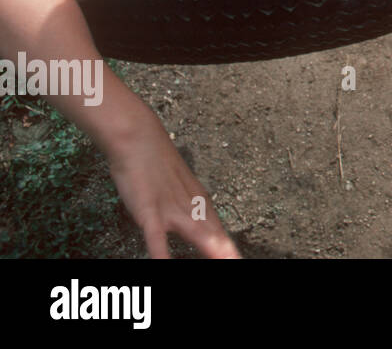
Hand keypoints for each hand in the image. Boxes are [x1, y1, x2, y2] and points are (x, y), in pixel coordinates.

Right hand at [107, 124, 239, 258]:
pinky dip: (161, 252)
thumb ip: (188, 209)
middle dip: (227, 253)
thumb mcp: (177, 189)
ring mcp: (172, 209)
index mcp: (200, 203)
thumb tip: (199, 225)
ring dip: (212, 250)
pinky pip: (156, 235)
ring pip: (197, 233)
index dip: (229, 249)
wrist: (139, 139)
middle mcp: (191, 207)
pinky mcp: (149, 209)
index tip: (237, 259)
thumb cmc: (155, 165)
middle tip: (239, 262)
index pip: (220, 232)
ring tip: (226, 261)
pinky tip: (163, 266)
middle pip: (214, 235)